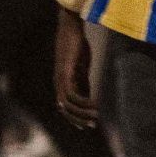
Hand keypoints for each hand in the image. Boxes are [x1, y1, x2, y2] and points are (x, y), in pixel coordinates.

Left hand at [55, 9, 97, 127]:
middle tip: (93, 125)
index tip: (87, 126)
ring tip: (96, 116)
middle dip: (78, 119)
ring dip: (82, 113)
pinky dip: (84, 102)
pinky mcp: (65, 73)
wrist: (71, 30)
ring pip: (67, 105)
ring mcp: (61, 79)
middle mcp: (59, 83)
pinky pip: (72, 94)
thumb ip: (83, 84)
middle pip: (64, 109)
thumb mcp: (82, 70)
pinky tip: (95, 104)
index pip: (64, 107)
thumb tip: (88, 99)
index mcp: (62, 83)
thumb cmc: (77, 48)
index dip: (74, 118)